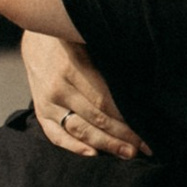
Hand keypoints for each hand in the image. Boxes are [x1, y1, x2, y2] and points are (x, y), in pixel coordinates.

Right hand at [24, 29, 146, 159]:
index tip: (149, 130)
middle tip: (144, 149)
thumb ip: (110, 62)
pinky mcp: (40, 111)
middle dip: (122, 136)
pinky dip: (73, 147)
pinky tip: (92, 154)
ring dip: (105, 144)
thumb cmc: (73, 35)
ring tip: (127, 153)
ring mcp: (47, 102)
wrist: (37, 32)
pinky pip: (55, 135)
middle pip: (95, 118)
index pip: (105, 101)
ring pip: (79, 129)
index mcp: (73, 66)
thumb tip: (143, 87)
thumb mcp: (90, 40)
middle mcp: (58, 87)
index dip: (127, 120)